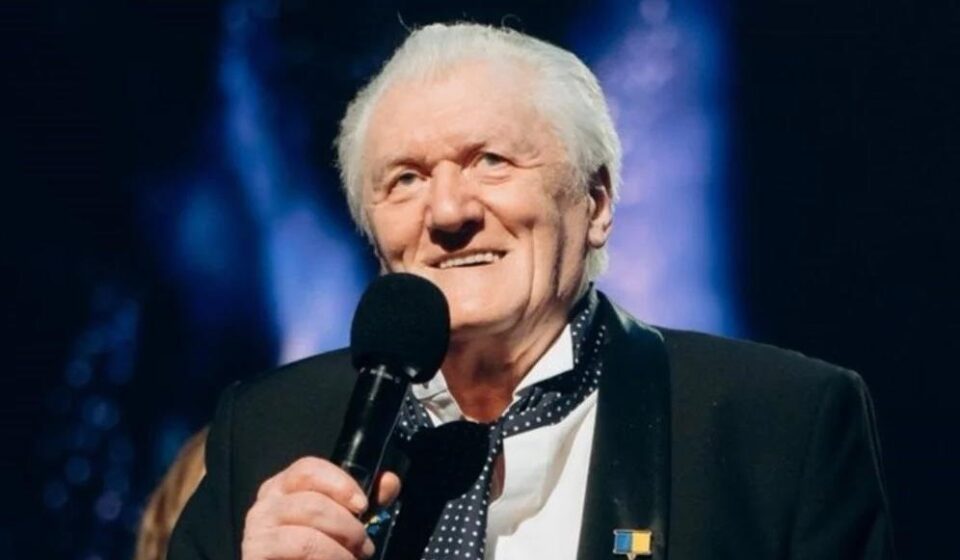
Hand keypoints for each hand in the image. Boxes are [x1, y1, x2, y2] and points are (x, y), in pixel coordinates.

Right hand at [242, 457, 400, 559]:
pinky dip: (328, 557)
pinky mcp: (255, 554)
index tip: (362, 505)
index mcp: (284, 488)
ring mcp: (256, 531)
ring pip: (307, 530)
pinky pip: (300, 547)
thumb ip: (365, 503)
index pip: (308, 468)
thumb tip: (389, 481)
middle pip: (312, 501)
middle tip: (362, 545)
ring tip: (351, 559)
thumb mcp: (345, 525)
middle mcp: (266, 504)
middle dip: (347, 526)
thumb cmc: (320, 554)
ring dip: (339, 547)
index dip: (339, 483)